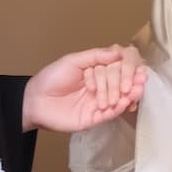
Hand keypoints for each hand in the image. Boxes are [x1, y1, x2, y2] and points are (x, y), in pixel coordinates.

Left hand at [22, 45, 146, 134]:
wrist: (35, 100)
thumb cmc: (50, 79)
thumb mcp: (73, 61)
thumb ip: (95, 56)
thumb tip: (118, 52)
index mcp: (97, 71)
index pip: (118, 67)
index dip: (128, 68)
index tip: (136, 67)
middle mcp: (101, 87)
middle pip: (121, 82)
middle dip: (127, 81)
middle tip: (134, 82)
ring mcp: (99, 103)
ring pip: (119, 98)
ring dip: (129, 94)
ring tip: (136, 90)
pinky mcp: (95, 118)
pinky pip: (111, 114)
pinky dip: (119, 107)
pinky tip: (125, 102)